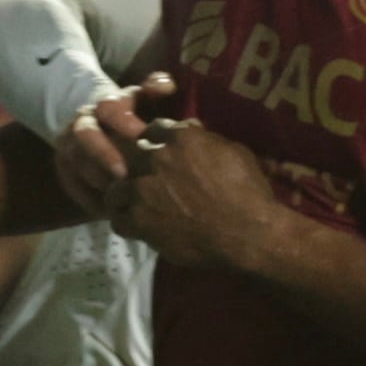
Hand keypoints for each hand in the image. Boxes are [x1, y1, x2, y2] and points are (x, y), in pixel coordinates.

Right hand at [58, 73, 177, 213]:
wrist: (106, 129)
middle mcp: (84, 121)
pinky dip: (86, 197)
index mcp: (107, 104)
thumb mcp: (148, 100)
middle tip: (123, 174)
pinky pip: (69, 182)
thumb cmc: (137, 118)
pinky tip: (106, 211)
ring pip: (73, 159)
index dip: (123, 122)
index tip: (142, 137)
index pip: (109, 107)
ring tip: (117, 197)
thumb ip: (157, 88)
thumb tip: (167, 86)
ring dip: (94, 178)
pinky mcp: (64, 166)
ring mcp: (69, 144)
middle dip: (102, 153)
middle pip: (84, 134)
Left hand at [105, 120, 279, 270]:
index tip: (162, 157)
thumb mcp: (235, 153)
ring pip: (116, 189)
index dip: (155, 145)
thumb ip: (208, 141)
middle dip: (138, 170)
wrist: (248, 234)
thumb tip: (194, 131)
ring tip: (137, 207)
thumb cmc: (249, 193)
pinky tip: (138, 227)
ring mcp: (143, 190)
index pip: (152, 131)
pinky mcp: (139, 219)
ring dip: (125, 196)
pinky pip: (118, 220)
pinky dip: (126, 224)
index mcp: (178, 138)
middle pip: (131, 159)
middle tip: (150, 185)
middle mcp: (154, 158)